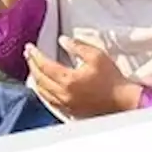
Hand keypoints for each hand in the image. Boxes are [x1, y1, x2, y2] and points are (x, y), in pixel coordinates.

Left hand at [25, 37, 142, 118]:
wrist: (124, 101)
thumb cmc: (112, 78)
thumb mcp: (97, 56)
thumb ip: (77, 46)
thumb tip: (62, 40)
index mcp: (68, 80)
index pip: (44, 66)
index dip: (35, 55)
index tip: (29, 47)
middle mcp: (63, 94)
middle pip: (39, 79)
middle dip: (32, 65)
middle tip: (28, 54)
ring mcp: (66, 104)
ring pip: (42, 92)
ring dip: (35, 78)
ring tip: (32, 67)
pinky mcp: (71, 111)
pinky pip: (50, 101)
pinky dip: (43, 91)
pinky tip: (43, 86)